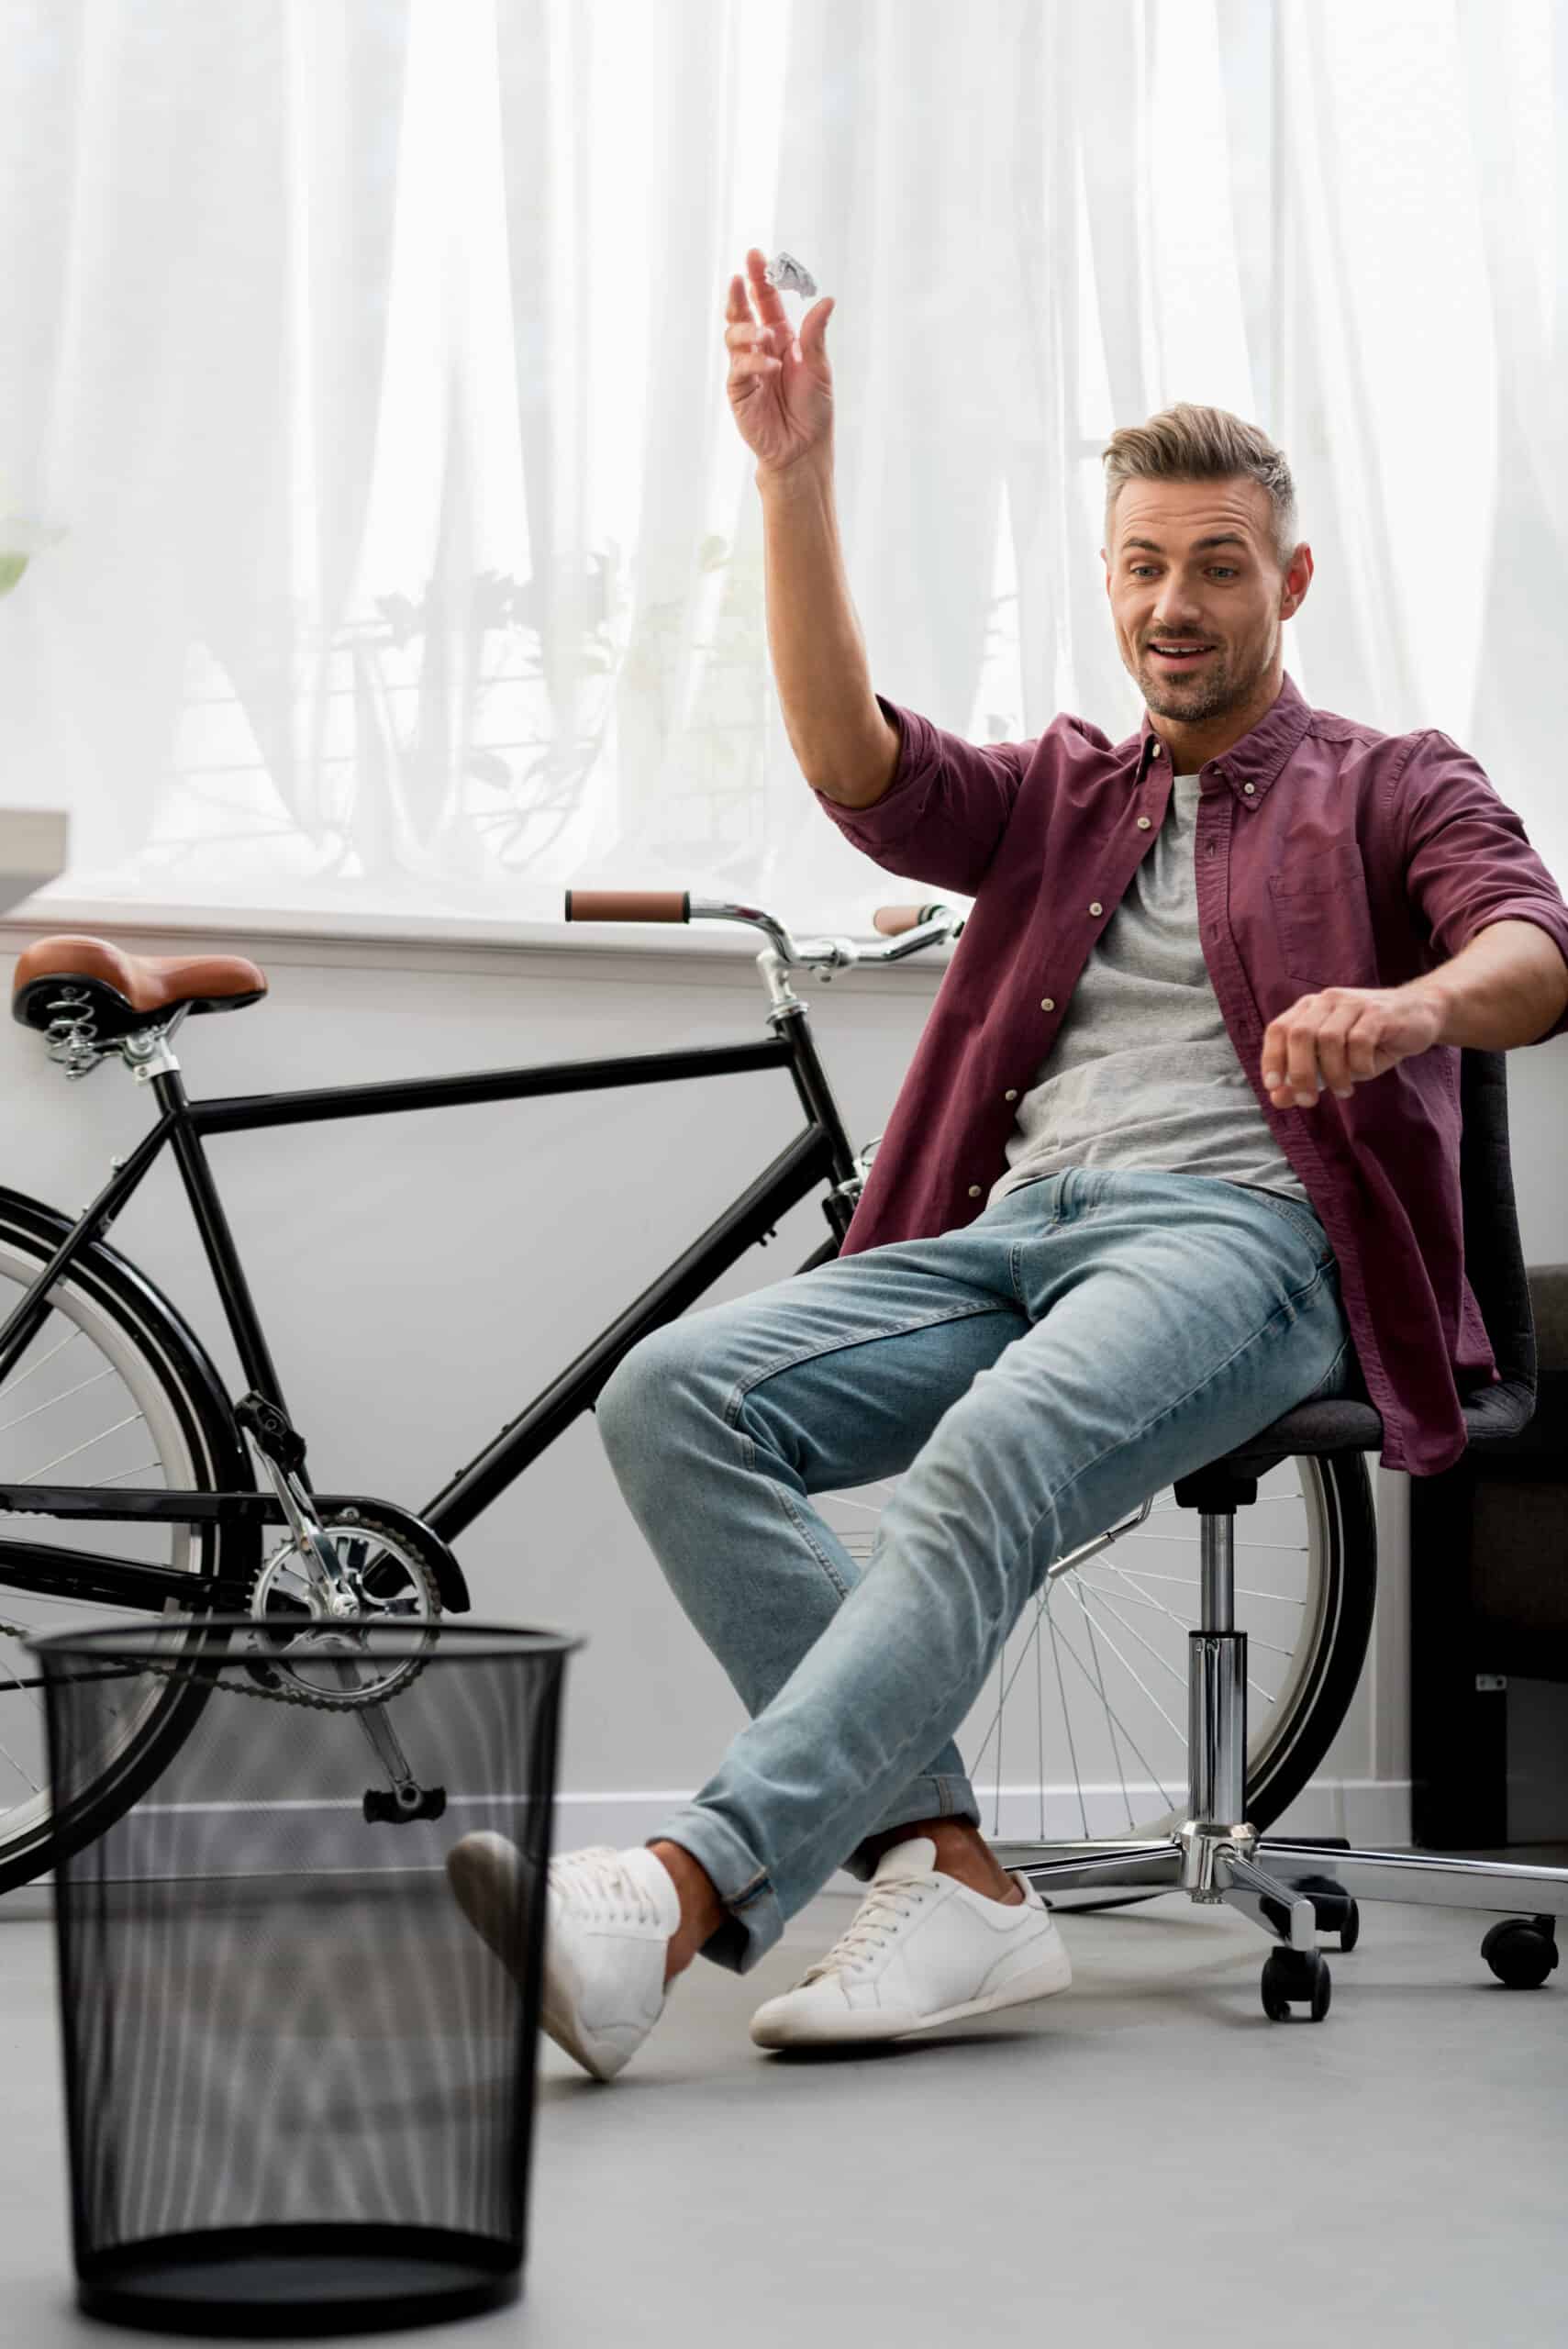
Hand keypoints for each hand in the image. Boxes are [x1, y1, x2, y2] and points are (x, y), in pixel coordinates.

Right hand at [723, 246, 835, 476]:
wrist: (803, 449)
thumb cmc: (813, 411)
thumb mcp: (819, 368)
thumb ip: (815, 335)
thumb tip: (827, 300)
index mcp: (782, 338)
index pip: (767, 302)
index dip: (760, 279)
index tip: (756, 255)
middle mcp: (761, 348)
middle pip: (744, 312)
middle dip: (741, 293)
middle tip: (741, 275)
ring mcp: (747, 368)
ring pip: (734, 335)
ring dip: (747, 329)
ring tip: (763, 333)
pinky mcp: (739, 390)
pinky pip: (739, 368)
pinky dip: (752, 363)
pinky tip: (768, 365)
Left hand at [1259, 983, 1444, 1108]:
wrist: (1420, 1015)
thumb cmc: (1371, 1041)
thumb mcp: (1335, 1062)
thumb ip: (1306, 1077)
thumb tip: (1278, 1099)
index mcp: (1309, 1009)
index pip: (1278, 1029)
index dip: (1271, 1058)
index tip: (1274, 1087)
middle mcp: (1327, 1001)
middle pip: (1300, 1034)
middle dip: (1300, 1073)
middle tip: (1308, 1100)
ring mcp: (1353, 1004)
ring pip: (1329, 1039)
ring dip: (1334, 1074)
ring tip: (1344, 1090)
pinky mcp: (1378, 1012)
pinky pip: (1359, 1042)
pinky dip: (1358, 1065)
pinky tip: (1365, 1073)